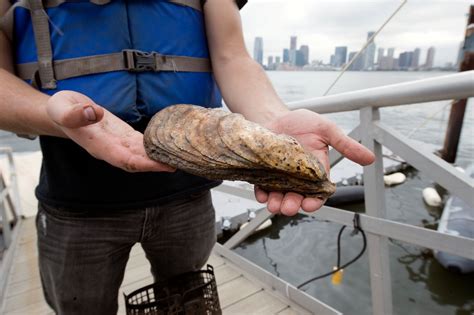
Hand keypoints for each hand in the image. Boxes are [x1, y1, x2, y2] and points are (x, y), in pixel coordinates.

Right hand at [46, 90, 174, 172]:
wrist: (62, 111)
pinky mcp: (125, 136)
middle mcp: (111, 149)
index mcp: (98, 146)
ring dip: (161, 156)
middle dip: (160, 164)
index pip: (125, 160)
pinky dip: (156, 145)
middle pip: (139, 161)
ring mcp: (119, 144)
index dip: (145, 164)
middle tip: (182, 163)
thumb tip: (94, 113)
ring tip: (182, 155)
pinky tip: (170, 144)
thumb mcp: (62, 107)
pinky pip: (143, 144)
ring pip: (143, 154)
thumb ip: (75, 113)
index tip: (163, 166)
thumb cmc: (61, 110)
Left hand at [255, 109, 374, 215]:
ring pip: (279, 197)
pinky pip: (261, 189)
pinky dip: (261, 194)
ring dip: (276, 204)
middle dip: (292, 205)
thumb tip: (371, 158)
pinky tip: (262, 194)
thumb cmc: (300, 122)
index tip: (309, 204)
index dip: (314, 202)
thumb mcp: (326, 130)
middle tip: (288, 206)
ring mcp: (278, 178)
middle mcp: (297, 179)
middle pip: (296, 199)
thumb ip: (346, 145)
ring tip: (274, 204)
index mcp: (315, 172)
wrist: (273, 114)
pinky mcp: (262, 175)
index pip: (317, 193)